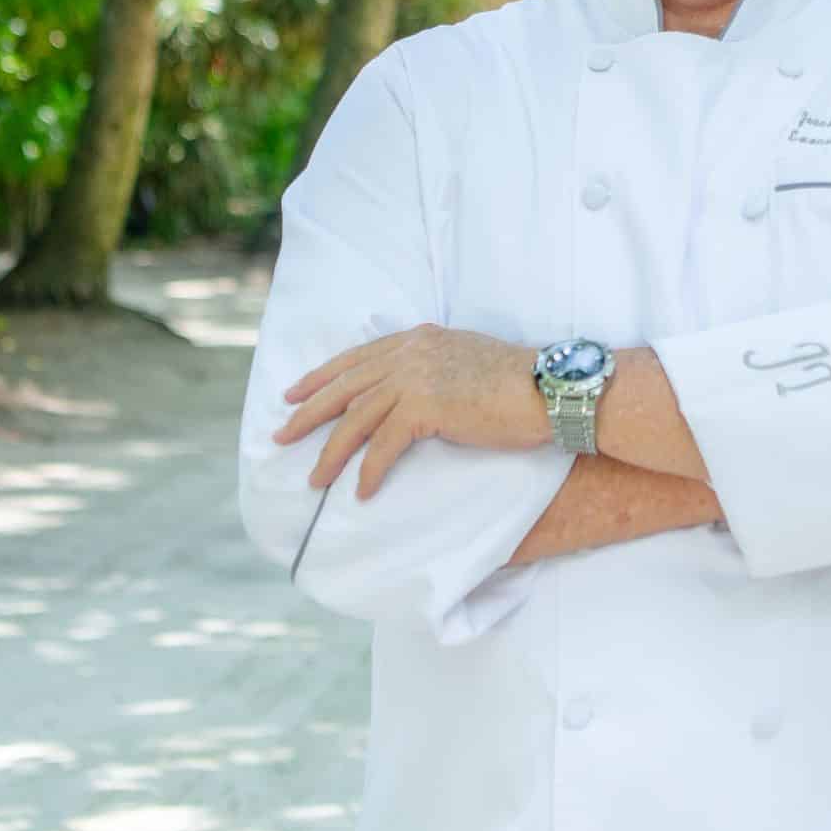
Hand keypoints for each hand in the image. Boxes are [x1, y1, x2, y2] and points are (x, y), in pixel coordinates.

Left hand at [273, 324, 546, 500]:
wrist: (548, 388)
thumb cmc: (519, 382)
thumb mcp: (466, 360)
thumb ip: (435, 366)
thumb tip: (418, 390)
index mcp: (419, 339)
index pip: (357, 358)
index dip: (322, 377)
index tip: (295, 394)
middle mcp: (411, 353)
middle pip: (345, 386)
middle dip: (308, 412)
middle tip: (281, 434)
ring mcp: (416, 377)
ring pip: (356, 419)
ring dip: (331, 452)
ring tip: (314, 479)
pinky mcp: (426, 407)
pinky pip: (384, 446)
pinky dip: (370, 471)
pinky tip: (362, 491)